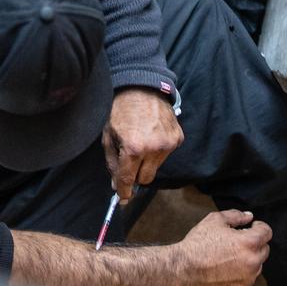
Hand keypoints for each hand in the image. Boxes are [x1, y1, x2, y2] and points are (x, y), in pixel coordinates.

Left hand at [102, 87, 183, 201]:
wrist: (141, 88)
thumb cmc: (120, 110)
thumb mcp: (108, 136)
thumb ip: (112, 163)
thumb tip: (117, 185)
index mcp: (133, 148)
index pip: (128, 180)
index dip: (124, 191)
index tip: (122, 198)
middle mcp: (154, 148)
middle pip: (145, 179)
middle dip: (135, 175)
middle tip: (128, 162)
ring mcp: (168, 144)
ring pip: (156, 167)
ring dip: (147, 161)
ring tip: (140, 141)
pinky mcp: (178, 138)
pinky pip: (166, 155)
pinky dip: (157, 150)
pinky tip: (151, 135)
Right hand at [176, 210, 271, 285]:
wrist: (183, 268)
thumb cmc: (197, 244)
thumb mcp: (214, 220)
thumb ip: (235, 215)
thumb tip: (248, 216)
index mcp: (249, 243)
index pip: (266, 232)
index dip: (259, 226)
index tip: (253, 227)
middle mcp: (252, 262)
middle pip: (264, 250)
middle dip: (253, 244)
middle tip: (236, 241)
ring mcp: (247, 279)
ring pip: (256, 266)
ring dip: (247, 260)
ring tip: (227, 256)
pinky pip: (245, 280)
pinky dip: (239, 274)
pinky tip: (223, 268)